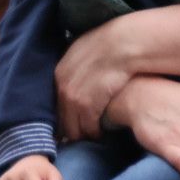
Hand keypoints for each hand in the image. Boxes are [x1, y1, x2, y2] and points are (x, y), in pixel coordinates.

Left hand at [55, 20, 134, 141]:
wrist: (123, 45)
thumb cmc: (110, 46)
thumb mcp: (83, 52)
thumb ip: (75, 67)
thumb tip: (78, 77)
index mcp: (59, 74)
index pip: (56, 105)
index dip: (66, 115)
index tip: (74, 121)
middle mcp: (62, 88)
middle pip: (62, 120)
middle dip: (72, 128)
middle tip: (83, 132)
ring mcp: (73, 98)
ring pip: (74, 129)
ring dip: (84, 132)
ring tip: (93, 134)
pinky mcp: (88, 107)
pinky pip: (89, 129)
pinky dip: (96, 133)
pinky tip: (102, 131)